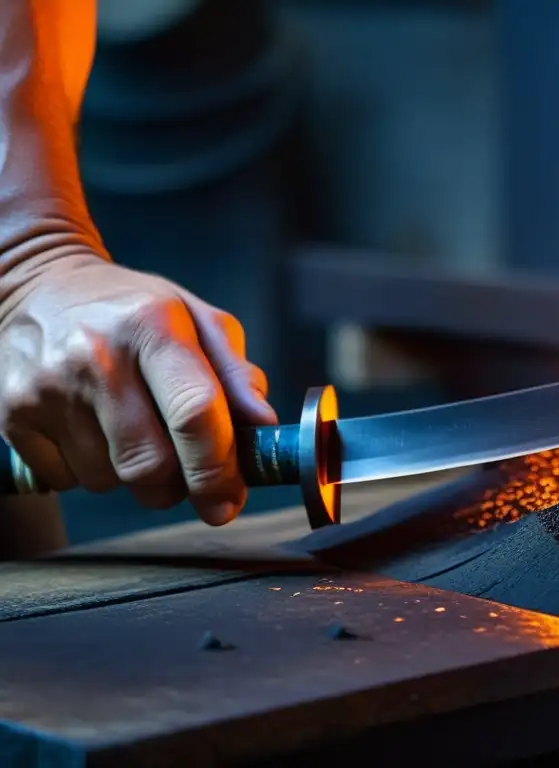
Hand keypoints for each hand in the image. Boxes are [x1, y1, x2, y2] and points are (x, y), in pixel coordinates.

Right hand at [0, 252, 277, 524]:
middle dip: (179, 487)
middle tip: (187, 477)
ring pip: (109, 480)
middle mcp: (96, 356)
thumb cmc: (133, 309)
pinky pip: (68, 481)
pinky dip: (89, 471)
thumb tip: (264, 428)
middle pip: (151, 464)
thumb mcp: (195, 318)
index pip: (194, 413)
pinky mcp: (11, 414)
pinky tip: (91, 430)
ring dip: (133, 476)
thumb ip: (235, 373)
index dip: (218, 468)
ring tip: (132, 431)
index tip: (230, 499)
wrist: (35, 284)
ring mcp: (47, 387)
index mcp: (153, 325)